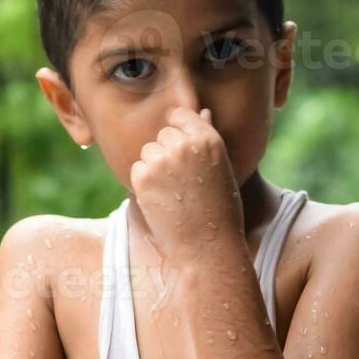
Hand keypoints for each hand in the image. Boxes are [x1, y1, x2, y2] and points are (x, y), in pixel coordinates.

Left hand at [129, 106, 243, 267]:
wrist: (207, 246)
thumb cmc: (220, 210)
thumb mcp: (222, 169)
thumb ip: (207, 139)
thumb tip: (203, 112)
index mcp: (209, 139)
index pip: (181, 115)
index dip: (178, 129)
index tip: (181, 149)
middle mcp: (185, 145)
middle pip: (162, 134)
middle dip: (167, 152)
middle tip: (180, 181)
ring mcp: (162, 160)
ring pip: (148, 151)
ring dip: (154, 167)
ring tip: (173, 192)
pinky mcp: (143, 177)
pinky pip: (137, 168)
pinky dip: (144, 182)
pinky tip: (161, 200)